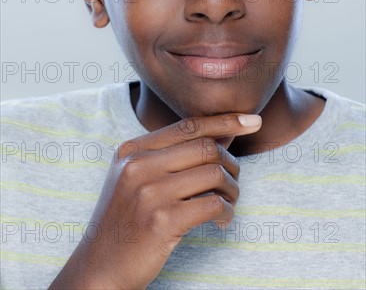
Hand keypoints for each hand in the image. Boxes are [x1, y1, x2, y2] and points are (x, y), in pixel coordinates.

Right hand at [49, 112, 261, 289]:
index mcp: (132, 149)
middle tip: (233, 182)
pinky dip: (226, 212)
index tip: (252, 120)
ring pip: (214, 174)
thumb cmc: (127, 220)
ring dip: (231, 189)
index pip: (188, 125)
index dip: (224, 121)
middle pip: (206, 147)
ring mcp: (149, 192)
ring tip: (227, 202)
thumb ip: (174, 154)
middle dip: (231, 163)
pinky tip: (222, 221)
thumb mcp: (138, 177)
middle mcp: (138, 165)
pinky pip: (213, 204)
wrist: (100, 268)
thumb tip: (224, 134)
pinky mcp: (161, 221)